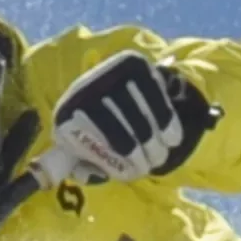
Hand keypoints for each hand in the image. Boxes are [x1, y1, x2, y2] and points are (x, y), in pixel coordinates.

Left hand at [47, 51, 218, 182]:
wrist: (104, 83)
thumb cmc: (89, 124)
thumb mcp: (74, 143)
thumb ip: (71, 165)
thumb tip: (84, 176)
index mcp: (68, 111)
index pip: (97, 144)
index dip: (118, 163)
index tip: (133, 175)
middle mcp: (87, 87)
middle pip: (122, 132)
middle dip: (141, 155)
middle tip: (151, 166)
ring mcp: (111, 73)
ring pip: (142, 118)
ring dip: (156, 144)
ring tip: (160, 156)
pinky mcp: (134, 64)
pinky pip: (157, 99)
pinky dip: (167, 122)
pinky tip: (172, 139)